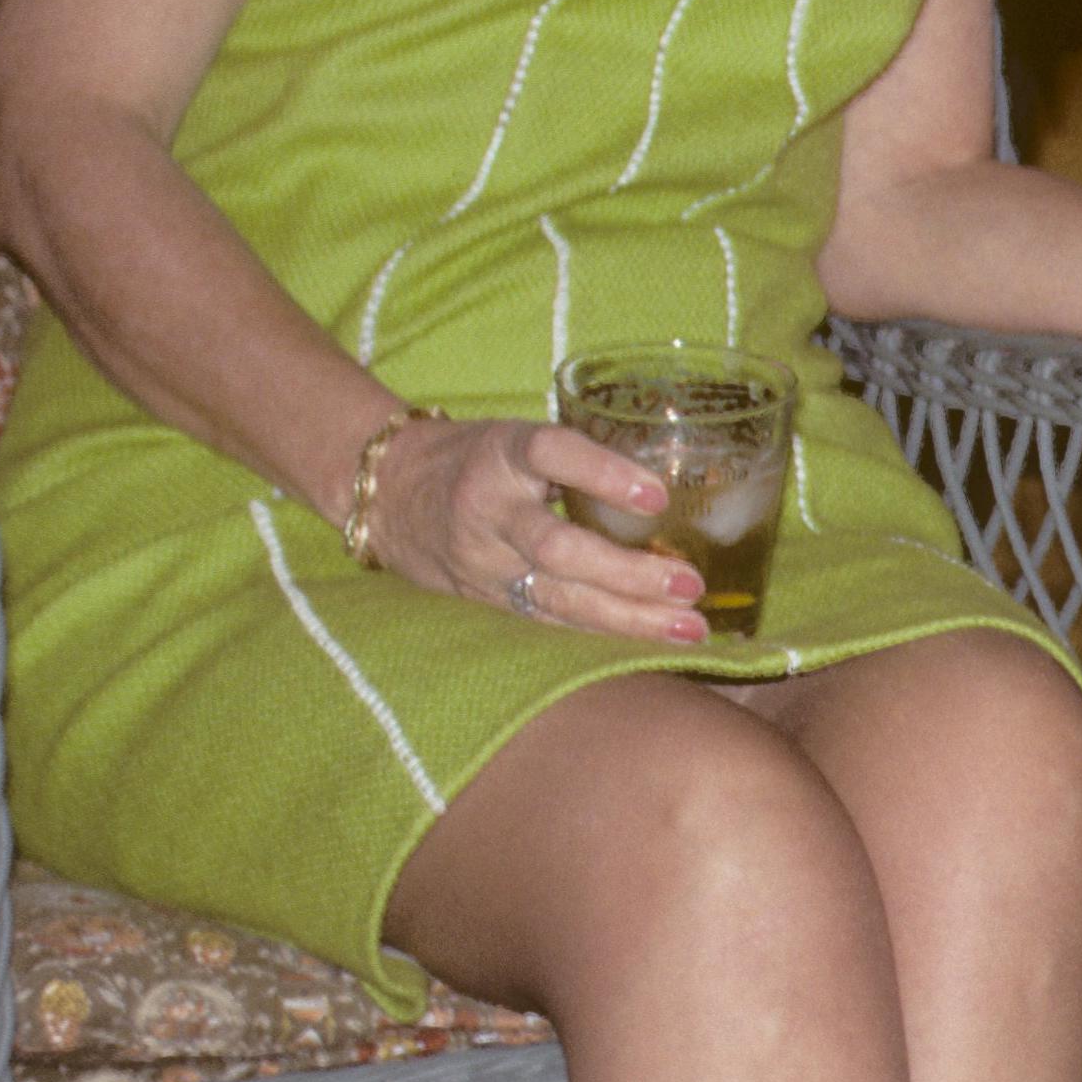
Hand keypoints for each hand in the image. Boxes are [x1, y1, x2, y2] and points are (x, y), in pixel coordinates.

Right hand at [368, 414, 711, 638]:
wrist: (390, 494)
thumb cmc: (480, 458)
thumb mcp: (519, 437)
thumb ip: (581, 458)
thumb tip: (675, 487)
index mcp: (502, 453)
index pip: (551, 454)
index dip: (603, 473)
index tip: (657, 496)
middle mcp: (489, 508)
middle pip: (558, 547)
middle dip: (628, 573)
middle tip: (691, 585)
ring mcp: (483, 561)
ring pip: (556, 597)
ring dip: (626, 618)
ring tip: (687, 628)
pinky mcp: (484, 599)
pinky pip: (547, 622)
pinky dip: (600, 635)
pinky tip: (648, 644)